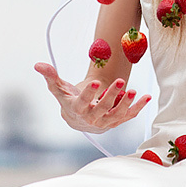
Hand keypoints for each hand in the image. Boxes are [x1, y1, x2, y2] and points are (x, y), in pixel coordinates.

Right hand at [34, 62, 151, 133]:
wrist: (79, 118)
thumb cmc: (69, 100)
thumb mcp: (59, 89)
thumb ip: (51, 77)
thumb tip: (38, 64)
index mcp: (77, 110)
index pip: (82, 103)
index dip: (89, 94)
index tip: (96, 82)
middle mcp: (91, 119)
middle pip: (102, 109)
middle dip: (111, 96)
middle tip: (120, 81)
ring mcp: (105, 122)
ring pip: (117, 115)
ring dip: (126, 104)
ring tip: (133, 91)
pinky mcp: (117, 121)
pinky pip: (129, 116)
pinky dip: (138, 107)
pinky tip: (147, 97)